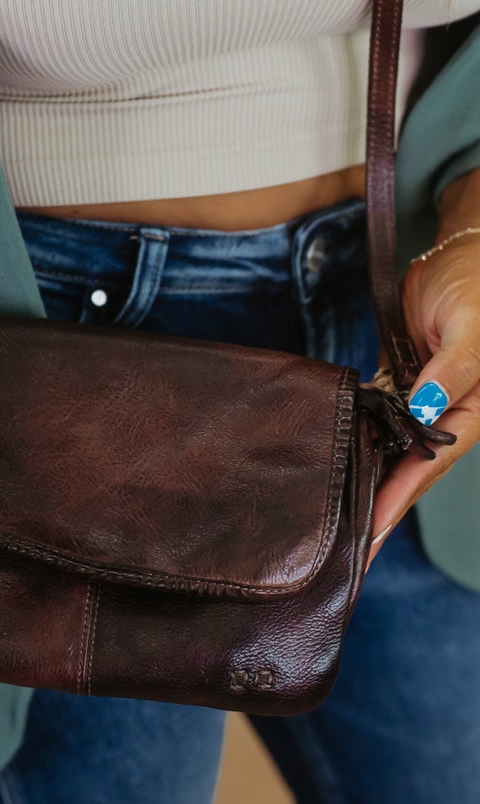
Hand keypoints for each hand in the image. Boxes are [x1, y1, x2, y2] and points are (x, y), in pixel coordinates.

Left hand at [366, 234, 479, 568]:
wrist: (460, 252)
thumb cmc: (476, 283)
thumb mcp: (471, 326)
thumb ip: (451, 369)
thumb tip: (424, 409)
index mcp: (471, 409)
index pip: (429, 465)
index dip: (398, 499)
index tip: (371, 532)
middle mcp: (447, 412)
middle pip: (408, 471)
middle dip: (380, 510)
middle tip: (347, 550)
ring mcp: (422, 401)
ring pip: (390, 451)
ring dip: (367, 482)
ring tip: (338, 520)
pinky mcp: (400, 384)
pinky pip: (377, 421)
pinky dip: (359, 443)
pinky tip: (337, 464)